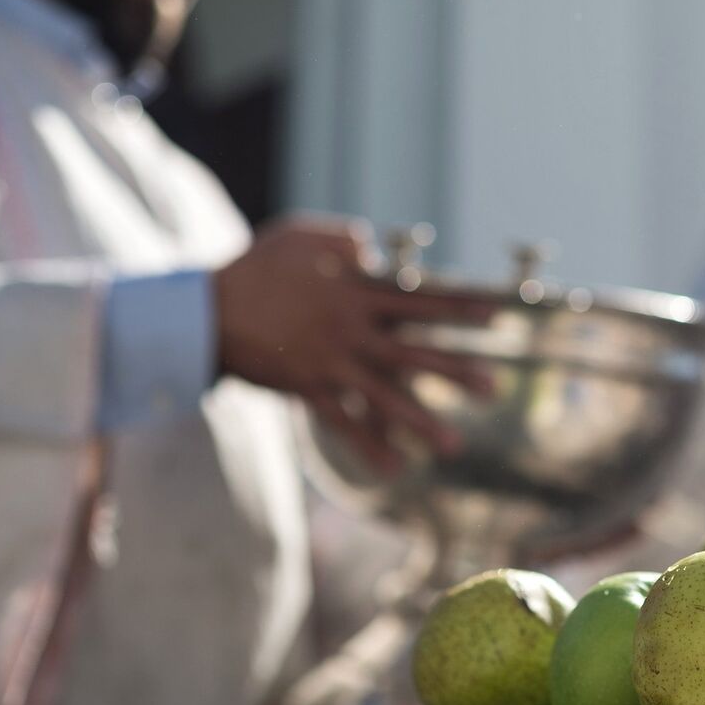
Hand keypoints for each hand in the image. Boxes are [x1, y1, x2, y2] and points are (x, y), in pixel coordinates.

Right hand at [213, 216, 495, 471]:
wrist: (206, 310)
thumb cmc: (253, 267)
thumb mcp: (297, 234)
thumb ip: (339, 236)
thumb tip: (370, 244)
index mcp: (356, 290)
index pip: (420, 300)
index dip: (460, 308)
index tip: (499, 317)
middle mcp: (351, 328)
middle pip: (414, 352)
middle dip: (456, 371)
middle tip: (494, 388)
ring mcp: (330, 362)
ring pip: (386, 396)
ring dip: (422, 422)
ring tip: (454, 445)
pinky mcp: (307, 388)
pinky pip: (344, 422)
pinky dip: (369, 446)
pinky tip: (394, 469)